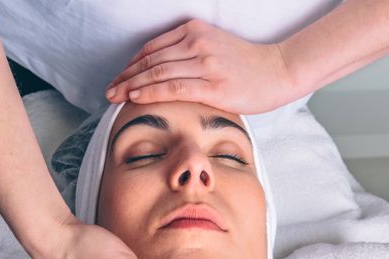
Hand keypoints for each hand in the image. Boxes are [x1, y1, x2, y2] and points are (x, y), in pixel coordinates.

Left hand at [105, 19, 294, 114]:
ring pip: (156, 73)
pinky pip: (173, 87)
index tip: (119, 78)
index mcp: (195, 30)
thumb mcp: (214, 48)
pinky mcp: (212, 85)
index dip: (131, 65)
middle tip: (108, 90)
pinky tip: (135, 97)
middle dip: (125, 76)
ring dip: (130, 85)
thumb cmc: (248, 66)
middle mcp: (197, 42)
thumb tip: (161, 76)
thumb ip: (188, 56)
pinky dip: (150, 92)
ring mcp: (205, 63)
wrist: (279, 71)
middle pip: (150, 60)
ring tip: (114, 96)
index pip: (152, 48)